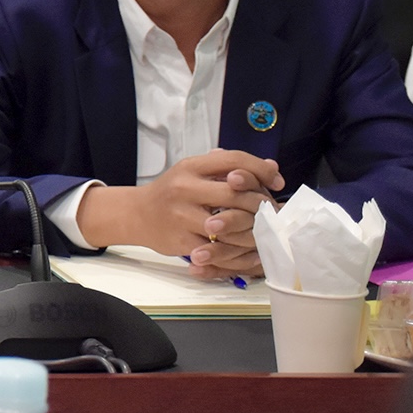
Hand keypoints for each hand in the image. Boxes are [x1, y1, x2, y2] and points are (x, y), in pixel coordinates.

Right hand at [76, 149, 283, 271]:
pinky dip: (237, 252)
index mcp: (190, 167)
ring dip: (252, 230)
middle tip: (271, 211)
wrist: (137, 214)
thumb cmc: (172, 192)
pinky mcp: (182, 240)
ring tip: (264, 232)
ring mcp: (181, 215)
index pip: (233, 160)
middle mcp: (184, 188)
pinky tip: (249, 252)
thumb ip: (229, 168)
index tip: (276, 182)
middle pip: (234, 193)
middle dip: (260, 203)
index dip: (260, 169)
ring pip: (228, 224)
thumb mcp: (194, 172)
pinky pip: (217, 248)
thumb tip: (271, 168)